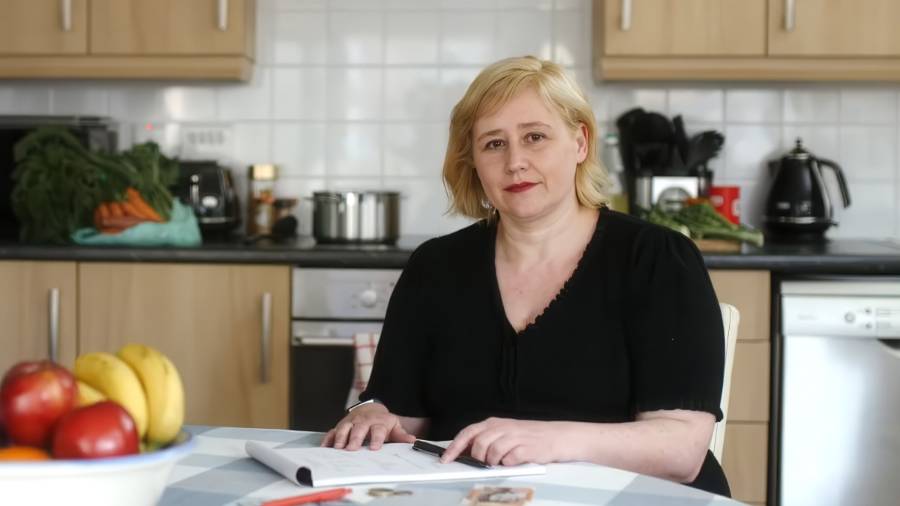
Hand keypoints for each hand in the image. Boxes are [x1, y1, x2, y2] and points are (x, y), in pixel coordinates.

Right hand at [320, 403, 414, 450]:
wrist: (370, 409)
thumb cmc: (382, 422)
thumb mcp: (394, 426)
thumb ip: (401, 435)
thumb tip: (412, 441)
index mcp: (378, 422)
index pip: (377, 430)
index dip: (376, 438)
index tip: (374, 448)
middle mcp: (363, 422)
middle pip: (359, 429)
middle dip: (355, 438)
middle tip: (352, 449)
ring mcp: (351, 423)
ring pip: (344, 428)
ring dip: (341, 437)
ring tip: (338, 448)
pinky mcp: (341, 425)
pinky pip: (333, 431)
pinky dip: (329, 438)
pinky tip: (325, 447)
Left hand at [441, 417, 568, 465]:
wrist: (558, 436)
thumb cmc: (529, 437)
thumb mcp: (505, 432)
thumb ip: (486, 439)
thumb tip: (464, 453)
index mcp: (495, 423)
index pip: (468, 433)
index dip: (455, 447)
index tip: (446, 459)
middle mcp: (504, 428)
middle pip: (479, 443)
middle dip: (477, 458)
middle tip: (483, 463)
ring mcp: (515, 437)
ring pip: (492, 451)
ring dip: (493, 462)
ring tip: (501, 463)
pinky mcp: (527, 448)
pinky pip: (509, 458)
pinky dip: (507, 463)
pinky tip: (513, 461)